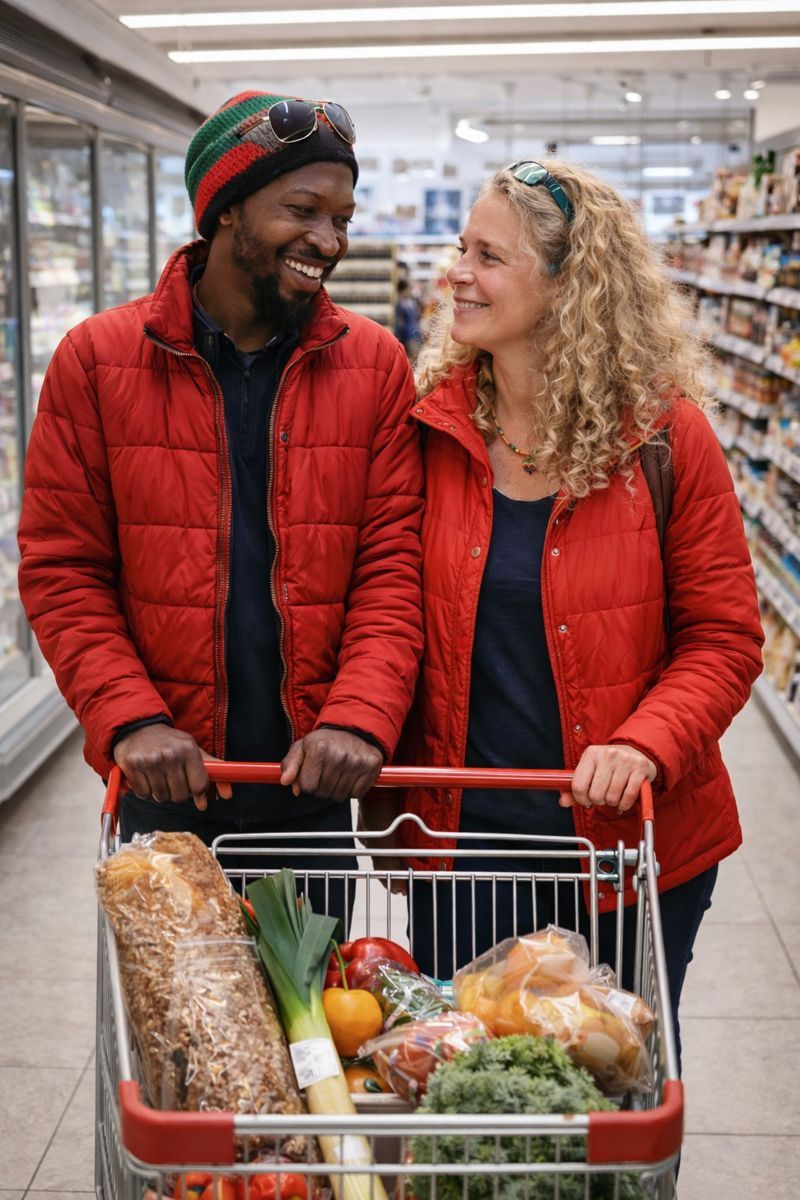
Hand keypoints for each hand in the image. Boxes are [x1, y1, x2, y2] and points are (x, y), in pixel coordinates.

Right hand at [113, 725, 232, 810]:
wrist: (139, 728)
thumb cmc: (169, 742)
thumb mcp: (193, 750)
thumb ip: (213, 771)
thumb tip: (227, 795)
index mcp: (188, 749)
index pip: (199, 786)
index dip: (196, 791)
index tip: (191, 785)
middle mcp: (170, 755)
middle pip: (180, 796)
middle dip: (177, 792)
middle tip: (172, 779)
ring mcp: (150, 761)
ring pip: (161, 797)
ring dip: (160, 792)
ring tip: (159, 776)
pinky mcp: (133, 766)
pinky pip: (144, 794)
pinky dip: (145, 790)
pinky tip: (146, 776)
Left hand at [280, 729, 383, 802]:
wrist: (355, 728)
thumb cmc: (327, 741)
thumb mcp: (303, 747)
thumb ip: (290, 764)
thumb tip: (286, 781)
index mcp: (319, 748)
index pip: (307, 786)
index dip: (308, 783)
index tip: (313, 773)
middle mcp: (339, 755)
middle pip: (323, 793)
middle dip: (322, 787)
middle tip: (326, 773)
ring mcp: (357, 761)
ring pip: (339, 796)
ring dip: (337, 789)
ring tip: (338, 774)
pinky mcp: (371, 767)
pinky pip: (356, 794)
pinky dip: (352, 789)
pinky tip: (351, 776)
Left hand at [559, 744, 655, 814]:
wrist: (635, 751)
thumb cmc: (608, 764)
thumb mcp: (590, 770)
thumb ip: (575, 787)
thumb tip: (563, 802)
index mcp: (591, 754)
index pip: (578, 785)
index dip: (581, 799)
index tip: (586, 800)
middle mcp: (608, 754)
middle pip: (596, 794)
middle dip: (598, 801)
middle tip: (602, 797)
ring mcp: (625, 760)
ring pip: (612, 797)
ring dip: (612, 803)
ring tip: (613, 796)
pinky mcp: (640, 768)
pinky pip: (628, 797)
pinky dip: (624, 805)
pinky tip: (622, 802)